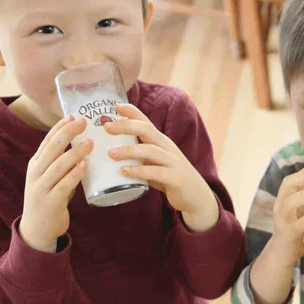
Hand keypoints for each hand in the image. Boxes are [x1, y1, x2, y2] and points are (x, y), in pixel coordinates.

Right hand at [20, 115, 92, 251]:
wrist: (37, 229)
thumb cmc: (50, 199)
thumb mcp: (52, 179)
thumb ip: (63, 165)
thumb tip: (85, 147)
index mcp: (36, 165)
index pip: (47, 141)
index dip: (59, 127)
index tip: (73, 115)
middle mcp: (35, 173)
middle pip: (52, 148)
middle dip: (67, 133)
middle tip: (84, 122)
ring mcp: (41, 188)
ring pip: (58, 165)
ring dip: (75, 152)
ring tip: (90, 142)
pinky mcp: (50, 202)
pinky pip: (63, 185)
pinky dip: (74, 174)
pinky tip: (85, 165)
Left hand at [105, 103, 216, 230]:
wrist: (197, 197)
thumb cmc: (171, 178)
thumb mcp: (154, 163)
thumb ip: (139, 157)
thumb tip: (110, 153)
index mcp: (162, 142)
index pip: (146, 121)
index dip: (132, 112)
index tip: (115, 106)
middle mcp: (168, 148)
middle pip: (147, 130)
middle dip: (126, 126)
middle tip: (106, 128)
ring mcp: (173, 162)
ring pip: (150, 150)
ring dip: (128, 150)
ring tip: (110, 154)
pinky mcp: (176, 179)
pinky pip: (156, 172)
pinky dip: (139, 171)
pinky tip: (125, 172)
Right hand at [267, 162, 303, 261]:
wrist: (283, 252)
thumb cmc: (296, 227)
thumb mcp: (302, 210)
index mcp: (286, 197)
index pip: (294, 177)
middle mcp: (281, 205)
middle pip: (288, 184)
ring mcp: (282, 219)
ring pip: (288, 203)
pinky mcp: (287, 234)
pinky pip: (293, 226)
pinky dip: (302, 221)